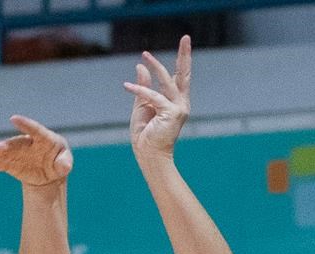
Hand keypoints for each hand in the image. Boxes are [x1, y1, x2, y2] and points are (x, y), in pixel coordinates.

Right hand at [0, 116, 73, 187]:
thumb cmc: (59, 161)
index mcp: (43, 139)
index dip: (25, 124)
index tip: (13, 119)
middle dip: (5, 147)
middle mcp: (27, 144)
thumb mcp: (65, 162)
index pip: (34, 130)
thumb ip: (65, 163)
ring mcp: (16, 154)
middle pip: (14, 144)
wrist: (48, 173)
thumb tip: (65, 166)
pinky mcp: (9, 164)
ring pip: (3, 153)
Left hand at [125, 35, 191, 157]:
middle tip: (186, 37)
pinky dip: (140, 90)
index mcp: (175, 101)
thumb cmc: (145, 135)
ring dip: (155, 67)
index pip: (178, 77)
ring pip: (167, 81)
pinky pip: (153, 97)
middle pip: (184, 74)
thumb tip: (140, 67)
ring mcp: (178, 108)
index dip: (182, 59)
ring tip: (145, 55)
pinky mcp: (171, 113)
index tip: (184, 42)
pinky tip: (127, 86)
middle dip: (185, 55)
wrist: (148, 155)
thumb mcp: (141, 106)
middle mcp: (181, 103)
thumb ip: (143, 87)